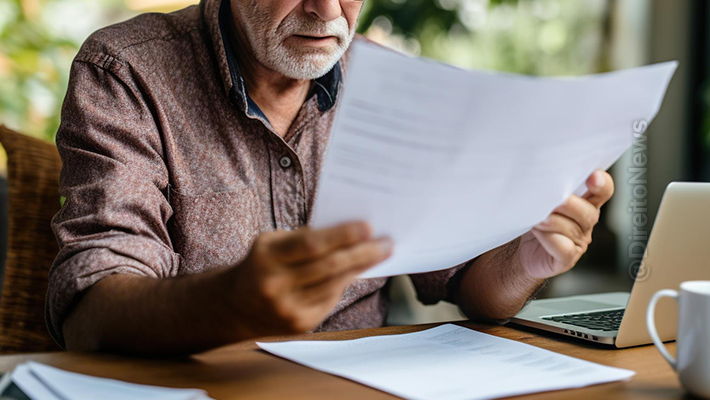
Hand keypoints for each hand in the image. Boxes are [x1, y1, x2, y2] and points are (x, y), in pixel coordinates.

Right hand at [224, 221, 392, 335]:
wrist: (233, 306)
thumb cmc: (261, 264)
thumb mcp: (272, 243)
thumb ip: (303, 237)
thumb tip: (349, 233)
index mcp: (266, 257)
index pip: (311, 245)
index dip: (342, 236)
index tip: (368, 227)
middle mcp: (275, 285)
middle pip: (329, 267)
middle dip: (363, 253)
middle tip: (386, 242)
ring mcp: (287, 308)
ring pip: (335, 284)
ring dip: (361, 268)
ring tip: (380, 253)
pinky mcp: (299, 324)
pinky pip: (330, 299)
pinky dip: (345, 283)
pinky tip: (357, 271)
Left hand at [518, 170, 614, 279]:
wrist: (518, 251)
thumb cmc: (532, 220)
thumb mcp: (540, 200)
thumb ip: (547, 189)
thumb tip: (543, 178)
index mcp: (585, 202)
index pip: (602, 191)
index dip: (602, 183)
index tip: (593, 176)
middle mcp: (585, 222)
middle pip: (589, 212)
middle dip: (570, 205)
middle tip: (551, 200)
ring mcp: (579, 242)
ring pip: (573, 230)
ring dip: (552, 221)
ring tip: (536, 217)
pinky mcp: (567, 259)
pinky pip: (563, 248)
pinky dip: (548, 238)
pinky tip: (536, 231)